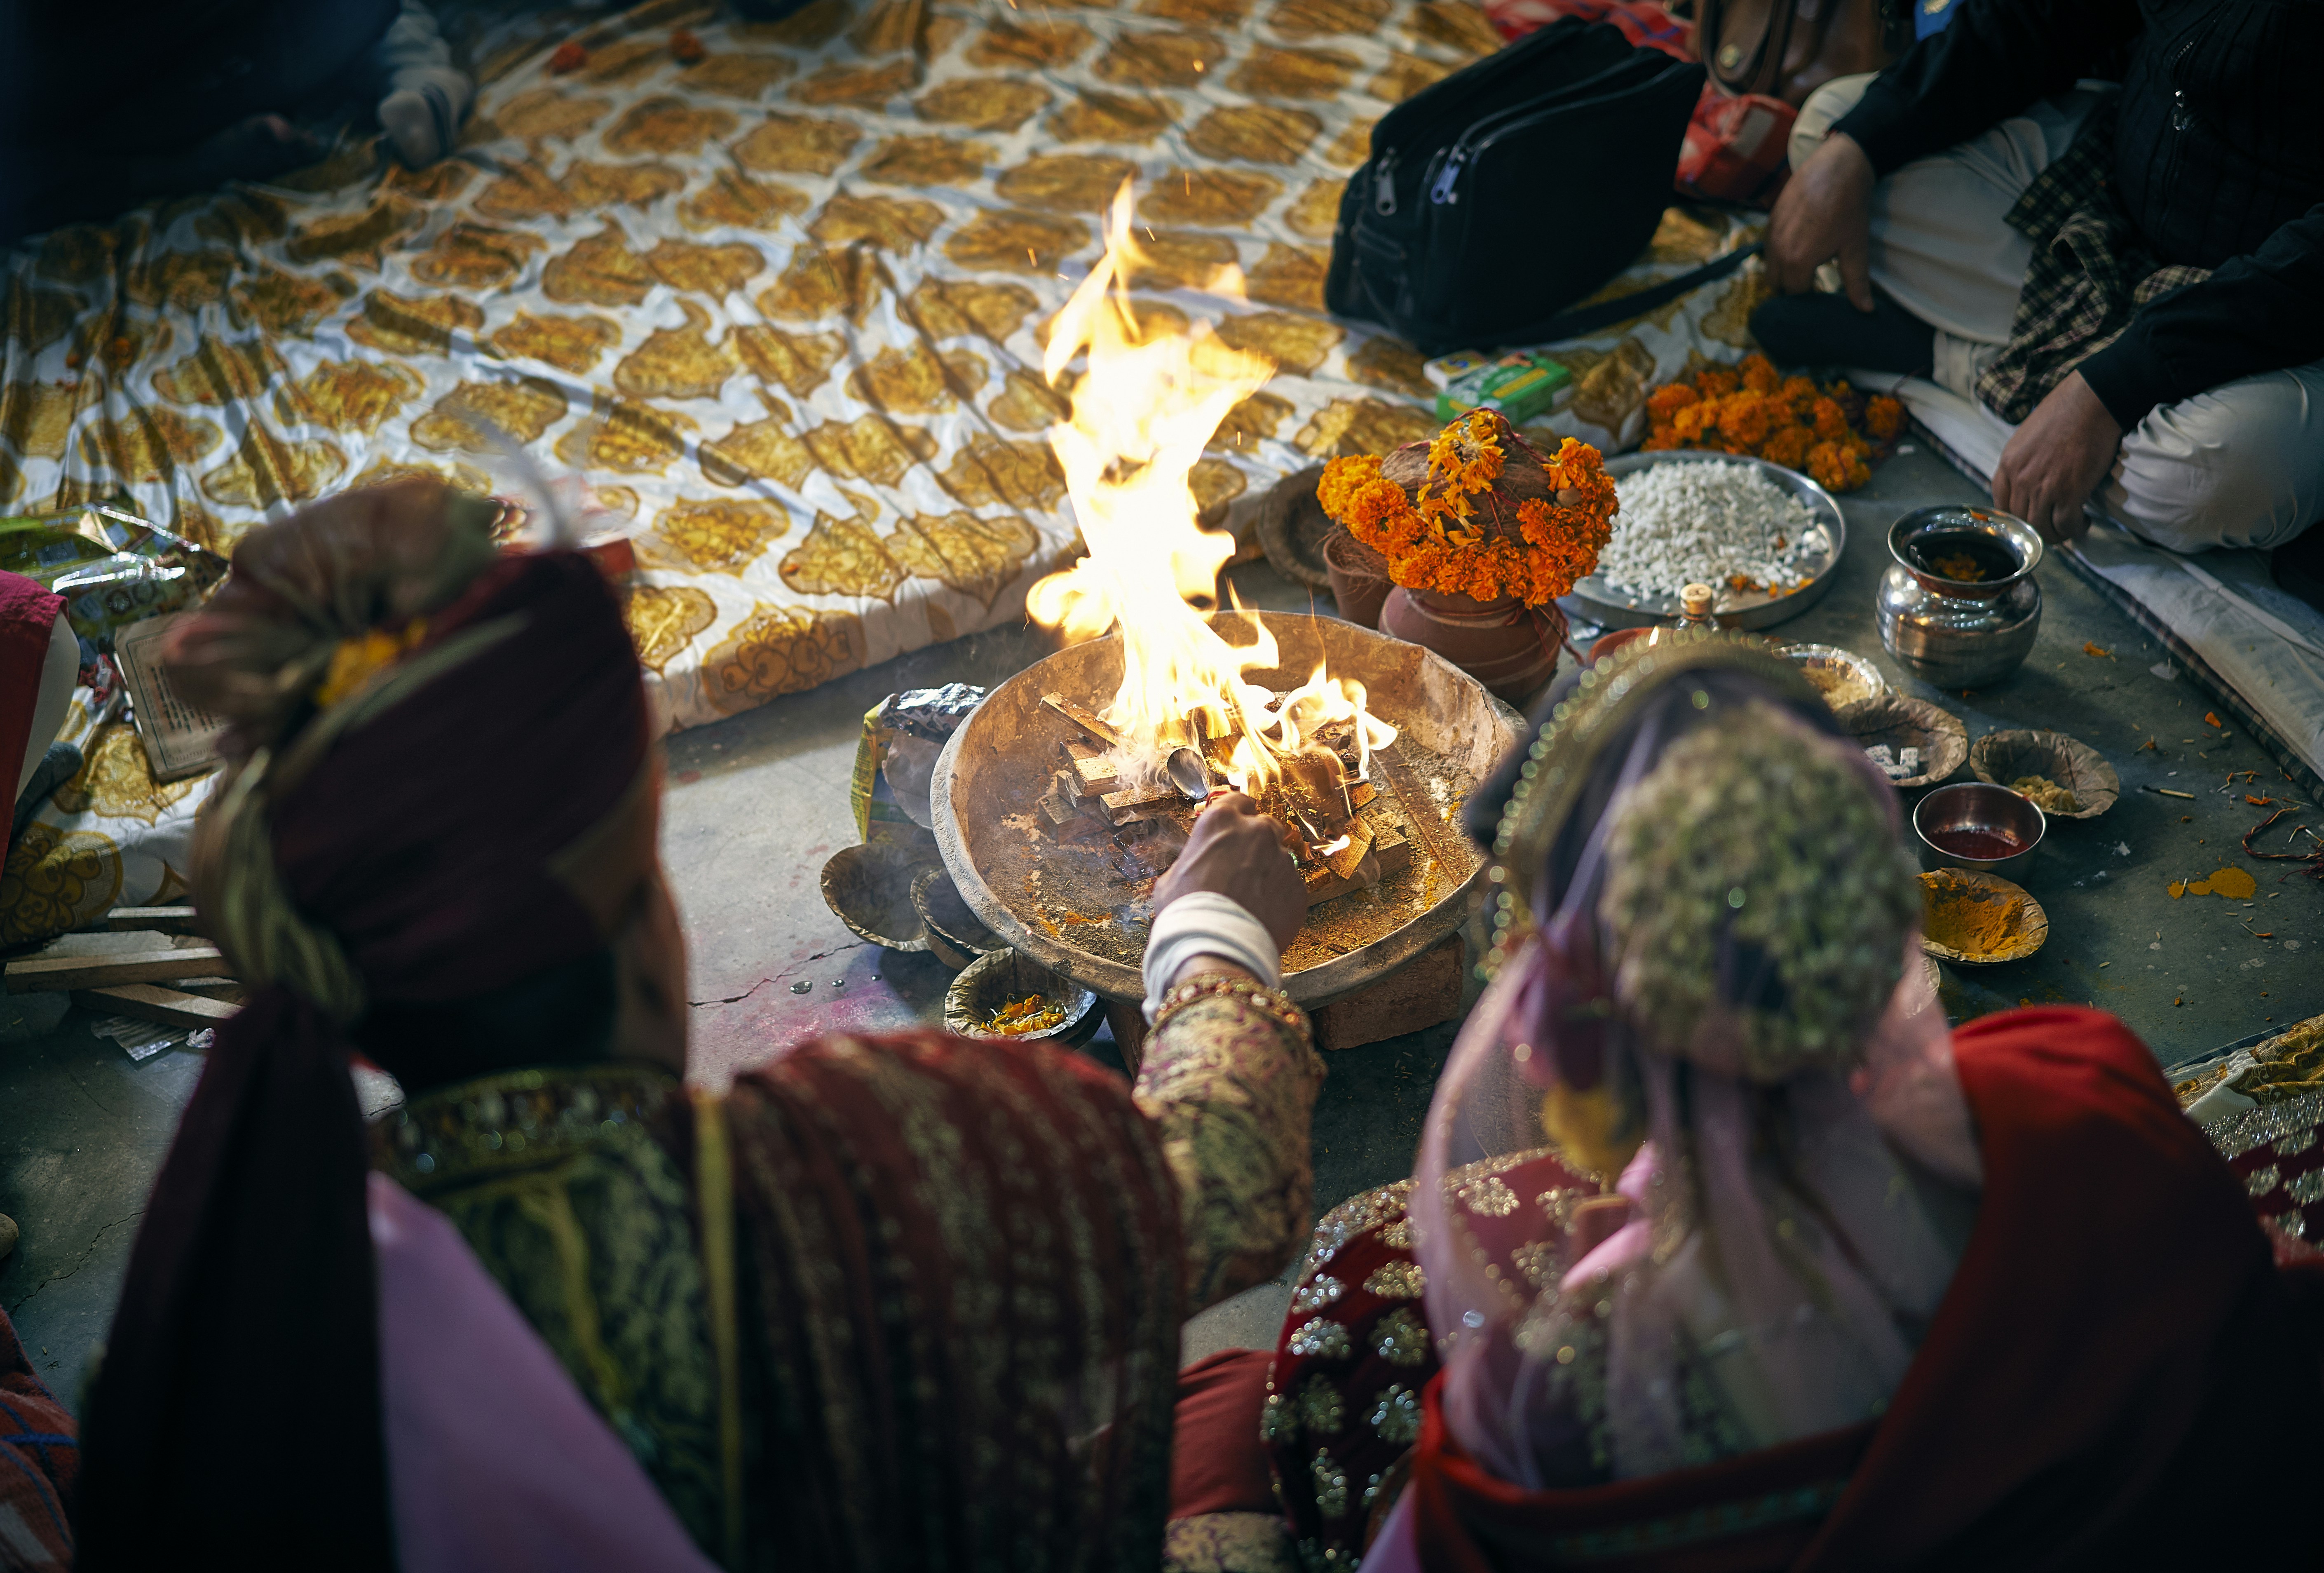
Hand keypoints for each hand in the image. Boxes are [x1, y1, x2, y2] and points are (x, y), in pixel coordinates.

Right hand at [1152, 792, 1305, 954]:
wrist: (1215, 948)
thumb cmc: (1186, 912)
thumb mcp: (1173, 877)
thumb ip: (1194, 859)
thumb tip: (1199, 863)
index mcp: (1221, 821)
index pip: (1238, 799)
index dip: (1238, 812)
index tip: (1238, 821)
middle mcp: (1257, 832)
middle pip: (1264, 825)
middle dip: (1256, 842)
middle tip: (1242, 866)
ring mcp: (1282, 859)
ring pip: (1280, 857)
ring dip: (1268, 871)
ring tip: (1250, 898)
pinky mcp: (1298, 888)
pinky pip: (1290, 886)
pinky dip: (1279, 896)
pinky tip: (1262, 914)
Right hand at [1766, 132, 1876, 308]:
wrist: (1838, 166)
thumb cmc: (1849, 208)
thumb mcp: (1855, 247)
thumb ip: (1856, 282)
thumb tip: (1866, 311)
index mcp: (1797, 262)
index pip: (1794, 295)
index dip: (1807, 300)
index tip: (1820, 299)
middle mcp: (1777, 252)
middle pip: (1775, 285)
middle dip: (1790, 290)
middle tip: (1811, 287)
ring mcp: (1770, 235)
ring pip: (1769, 268)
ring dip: (1783, 273)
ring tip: (1805, 268)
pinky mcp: (1769, 222)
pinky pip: (1769, 249)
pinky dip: (1780, 255)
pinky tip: (1799, 247)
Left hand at [1992, 372, 2121, 543]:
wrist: (2091, 402)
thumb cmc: (2064, 412)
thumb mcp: (2027, 437)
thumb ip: (2023, 461)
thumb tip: (2030, 481)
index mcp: (2008, 463)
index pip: (2001, 505)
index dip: (2016, 518)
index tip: (2029, 519)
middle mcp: (2020, 479)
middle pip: (2022, 520)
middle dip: (2037, 529)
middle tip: (2053, 527)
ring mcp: (2043, 487)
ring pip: (2042, 528)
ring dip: (2056, 534)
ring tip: (2069, 527)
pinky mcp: (2069, 492)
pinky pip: (2065, 524)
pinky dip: (2074, 529)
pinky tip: (2082, 523)